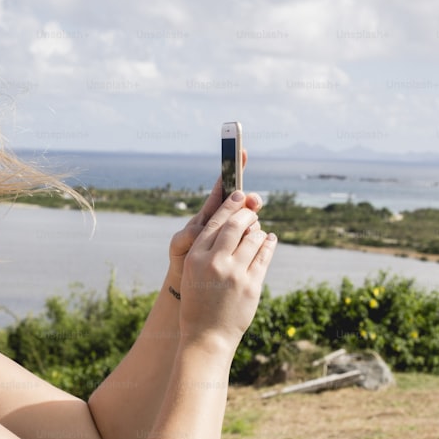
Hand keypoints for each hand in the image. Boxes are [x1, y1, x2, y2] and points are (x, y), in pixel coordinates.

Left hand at [169, 151, 261, 283]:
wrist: (189, 286)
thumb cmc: (182, 261)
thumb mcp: (179, 247)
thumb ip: (187, 236)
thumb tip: (202, 229)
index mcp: (207, 216)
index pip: (221, 190)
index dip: (231, 171)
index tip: (242, 152)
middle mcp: (222, 222)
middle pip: (241, 203)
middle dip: (249, 201)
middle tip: (253, 204)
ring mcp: (234, 235)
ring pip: (250, 220)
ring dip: (252, 221)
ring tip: (247, 231)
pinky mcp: (242, 249)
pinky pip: (253, 238)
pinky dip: (257, 236)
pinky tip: (259, 239)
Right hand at [177, 190, 276, 350]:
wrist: (207, 337)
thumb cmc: (198, 304)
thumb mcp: (192, 274)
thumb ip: (207, 252)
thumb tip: (229, 227)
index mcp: (196, 257)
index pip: (215, 222)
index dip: (229, 205)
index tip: (238, 194)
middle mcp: (215, 262)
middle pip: (235, 225)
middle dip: (247, 213)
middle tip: (252, 207)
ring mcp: (235, 274)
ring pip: (253, 238)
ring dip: (258, 230)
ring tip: (259, 229)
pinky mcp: (252, 285)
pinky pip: (264, 256)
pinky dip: (268, 244)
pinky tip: (269, 239)